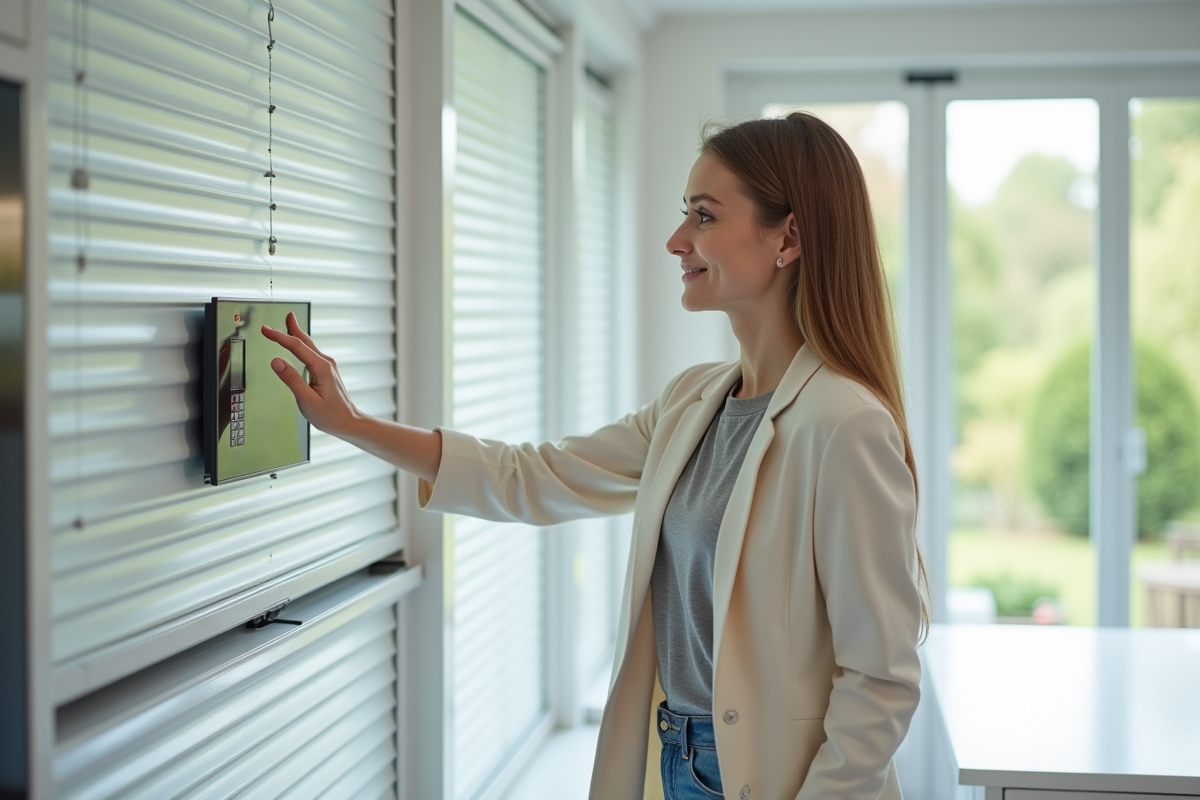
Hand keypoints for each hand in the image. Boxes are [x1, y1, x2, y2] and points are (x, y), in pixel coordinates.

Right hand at [261, 312, 361, 436]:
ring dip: (298, 334)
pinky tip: (300, 346)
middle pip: (305, 341)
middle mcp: (326, 363)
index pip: (296, 346)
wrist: (349, 422)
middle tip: (283, 315)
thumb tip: (276, 361)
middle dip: (292, 328)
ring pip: (309, 346)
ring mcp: (328, 367)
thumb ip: (291, 380)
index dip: (279, 336)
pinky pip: (312, 353)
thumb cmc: (330, 415)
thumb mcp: (307, 400)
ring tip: (290, 323)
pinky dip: (303, 345)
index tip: (265, 330)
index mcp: (321, 368)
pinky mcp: (327, 372)